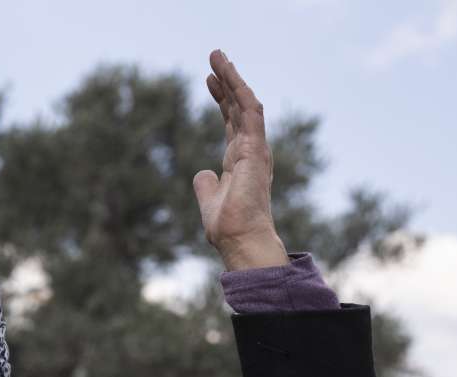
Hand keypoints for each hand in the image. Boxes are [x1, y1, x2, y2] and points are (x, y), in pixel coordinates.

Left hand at [193, 50, 287, 270]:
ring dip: (232, 78)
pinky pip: (250, 112)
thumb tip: (200, 173)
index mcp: (240, 160)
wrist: (239, 238)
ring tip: (218, 57)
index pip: (231, 122)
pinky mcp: (256, 149)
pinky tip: (229, 75)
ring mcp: (255, 148)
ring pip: (245, 103)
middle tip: (214, 58)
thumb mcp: (210, 200)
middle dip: (227, 82)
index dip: (222, 100)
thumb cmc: (228, 226)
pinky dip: (240, 92)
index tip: (209, 80)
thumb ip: (206, 185)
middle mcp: (251, 150)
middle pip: (238, 108)